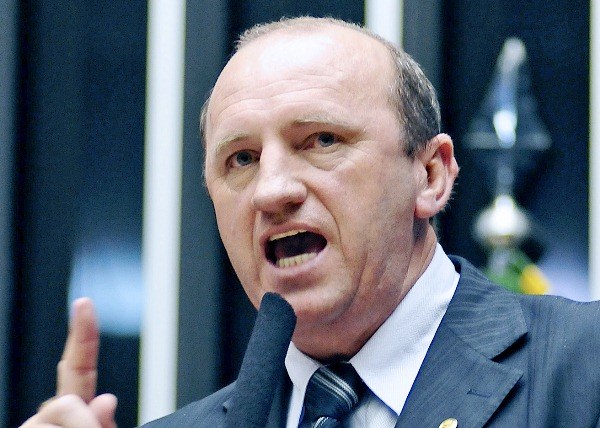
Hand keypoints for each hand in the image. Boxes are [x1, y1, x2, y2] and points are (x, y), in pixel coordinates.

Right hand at [19, 298, 117, 427]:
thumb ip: (104, 422)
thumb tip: (106, 400)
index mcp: (74, 407)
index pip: (79, 366)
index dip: (83, 333)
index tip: (84, 303)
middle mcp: (48, 414)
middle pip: (66, 400)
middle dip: (85, 422)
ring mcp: (33, 425)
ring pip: (63, 411)